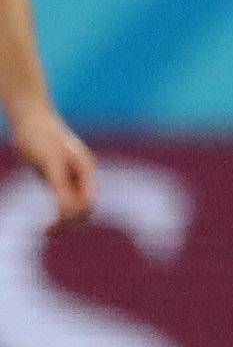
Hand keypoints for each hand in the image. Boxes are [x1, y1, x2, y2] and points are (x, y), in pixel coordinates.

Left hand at [10, 101, 94, 224]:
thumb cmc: (40, 136)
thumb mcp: (50, 163)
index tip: (52, 223)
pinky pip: (63, 198)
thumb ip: (61, 187)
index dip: (74, 216)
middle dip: (70, 220)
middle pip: (85, 205)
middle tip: (46, 229)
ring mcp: (71, 174)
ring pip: (74, 204)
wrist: (28, 116)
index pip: (89, 201)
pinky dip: (56, 210)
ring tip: (45, 228)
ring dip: (63, 218)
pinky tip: (43, 217)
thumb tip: (69, 212)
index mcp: (86, 169)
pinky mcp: (57, 175)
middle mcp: (82, 173)